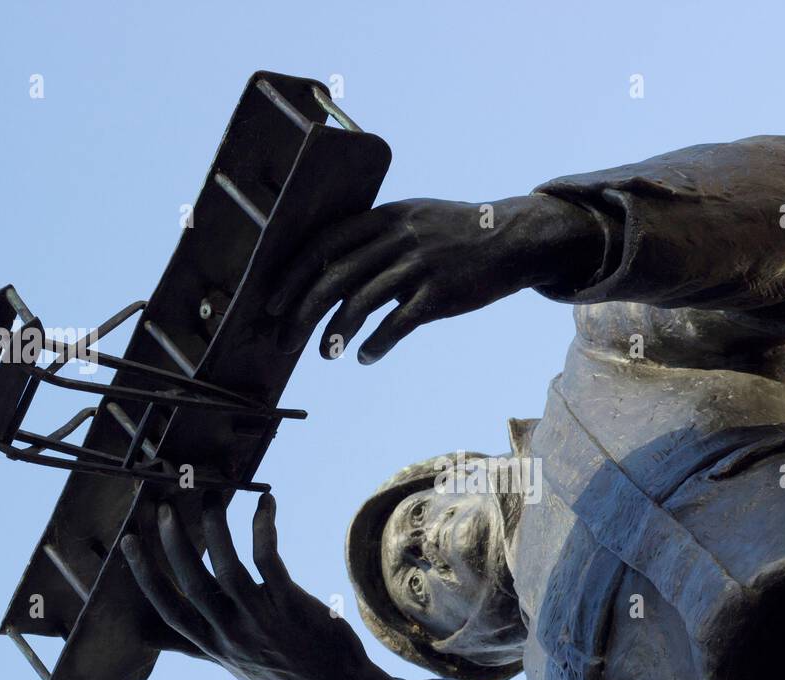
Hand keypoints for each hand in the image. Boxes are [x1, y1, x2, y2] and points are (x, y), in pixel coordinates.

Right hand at [121, 493, 411, 679]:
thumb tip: (149, 637)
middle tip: (162, 506)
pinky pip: (269, 560)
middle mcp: (231, 634)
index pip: (169, 609)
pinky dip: (263, 528)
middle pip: (193, 584)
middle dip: (174, 544)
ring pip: (228, 569)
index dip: (146, 575)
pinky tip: (265, 504)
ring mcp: (261, 620)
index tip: (128, 541)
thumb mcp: (230, 663)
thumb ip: (192, 645)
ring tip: (210, 496)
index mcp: (213, 645)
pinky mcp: (290, 605)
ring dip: (217, 529)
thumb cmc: (281, 670)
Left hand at [266, 193, 604, 363]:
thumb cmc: (456, 236)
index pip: (324, 244)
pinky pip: (399, 322)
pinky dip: (376, 343)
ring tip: (325, 354)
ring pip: (362, 301)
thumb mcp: (414, 221)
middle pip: (334, 275)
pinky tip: (364, 357)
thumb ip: (376, 240)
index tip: (271, 302)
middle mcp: (397, 236)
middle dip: (302, 311)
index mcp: (385, 217)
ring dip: (336, 332)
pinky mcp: (441, 292)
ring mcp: (419, 264)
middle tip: (284, 340)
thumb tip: (332, 269)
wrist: (512, 239)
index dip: (293, 275)